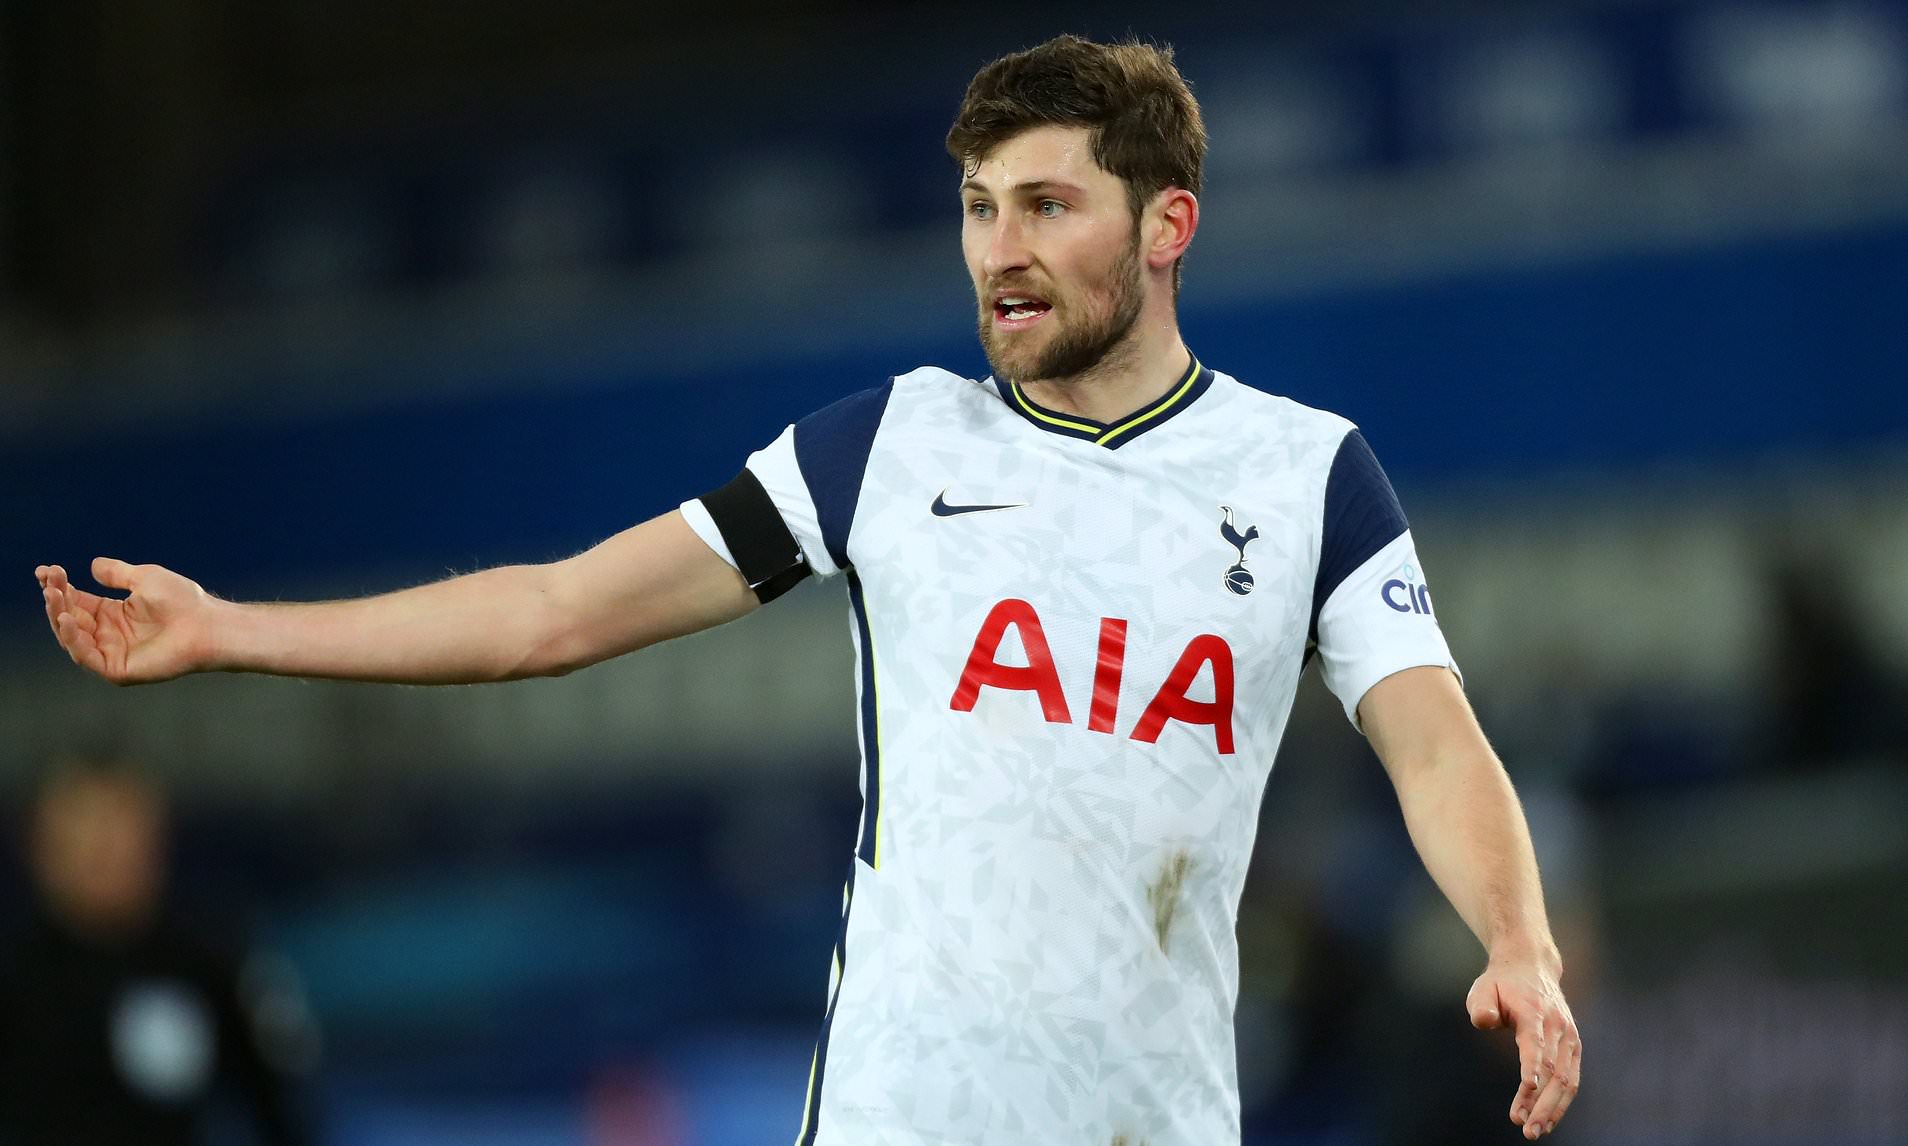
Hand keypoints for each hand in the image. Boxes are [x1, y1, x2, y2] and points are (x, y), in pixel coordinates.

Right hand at [34, 558, 218, 684]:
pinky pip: (86, 657)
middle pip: (70, 618)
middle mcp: (108, 634)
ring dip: (59, 616)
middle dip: (56, 599)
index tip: (45, 571)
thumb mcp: (144, 578)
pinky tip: (65, 620)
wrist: (206, 624)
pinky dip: (72, 640)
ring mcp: (112, 653)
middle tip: (48, 580)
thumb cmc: (183, 601)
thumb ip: (117, 573)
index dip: (59, 588)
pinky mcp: (117, 669)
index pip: (77, 602)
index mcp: (113, 614)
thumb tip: (92, 565)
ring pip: (73, 638)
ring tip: (54, 596)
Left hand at [1468, 955, 1580, 1137]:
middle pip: (1553, 1070)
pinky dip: (1561, 1102)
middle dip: (1540, 1102)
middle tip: (1524, 1126)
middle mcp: (1557, 1026)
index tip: (1528, 1087)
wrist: (1531, 966)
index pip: (1535, 1042)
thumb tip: (1484, 1021)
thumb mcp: (1483, 988)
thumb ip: (1481, 1005)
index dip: (1532, 1066)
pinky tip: (1546, 1120)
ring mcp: (1569, 1037)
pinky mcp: (1573, 1047)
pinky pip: (1571, 1079)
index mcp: (1535, 1011)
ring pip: (1566, 1080)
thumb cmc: (1501, 983)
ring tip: (1533, 1130)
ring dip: (1552, 1108)